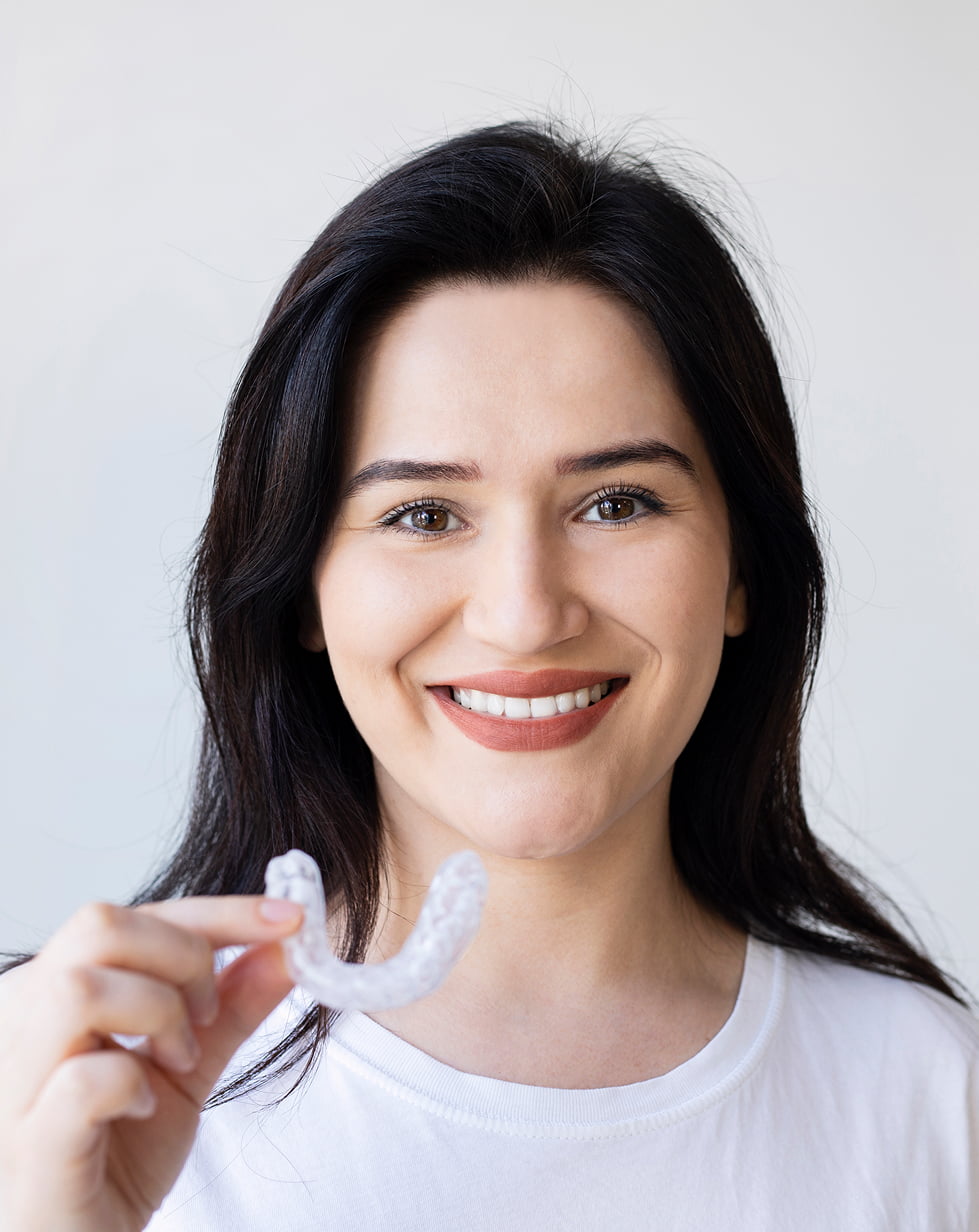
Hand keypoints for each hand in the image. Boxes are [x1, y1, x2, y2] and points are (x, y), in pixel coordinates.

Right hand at [0, 894, 302, 1231]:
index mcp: (50, 993)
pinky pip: (83, 1081)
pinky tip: (143, 1106)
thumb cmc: (117, 1159)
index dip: (219, 911)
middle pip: (98, 927)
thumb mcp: (186, 1070)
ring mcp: (15, 1084)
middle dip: (183, 956)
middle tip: (206, 1017)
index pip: (131, 917)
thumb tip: (286, 945)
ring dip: (157, 1013)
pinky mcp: (30, 1146)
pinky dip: (132, 1082)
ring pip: (80, 989)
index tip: (289, 916)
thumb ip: (229, 1007)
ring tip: (177, 1059)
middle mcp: (19, 1024)